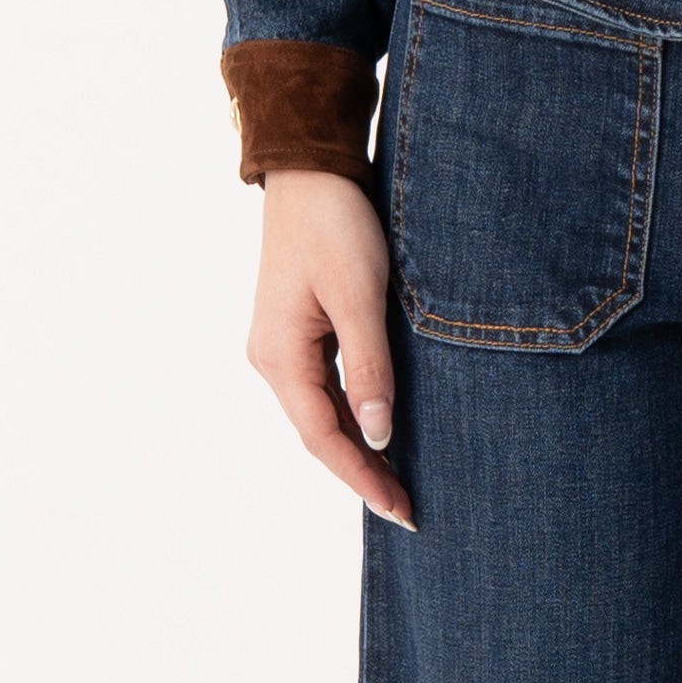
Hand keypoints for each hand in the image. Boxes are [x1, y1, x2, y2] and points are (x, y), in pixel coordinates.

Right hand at [247, 168, 412, 524]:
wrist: (309, 171)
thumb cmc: (335, 225)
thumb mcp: (360, 295)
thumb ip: (370, 367)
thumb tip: (379, 434)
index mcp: (280, 357)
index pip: (325, 438)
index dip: (364, 478)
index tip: (402, 511)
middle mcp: (272, 360)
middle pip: (320, 434)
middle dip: (363, 473)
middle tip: (409, 510)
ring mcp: (281, 347)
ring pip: (321, 415)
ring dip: (359, 449)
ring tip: (399, 483)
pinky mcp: (296, 333)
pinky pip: (323, 390)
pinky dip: (353, 417)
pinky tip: (379, 430)